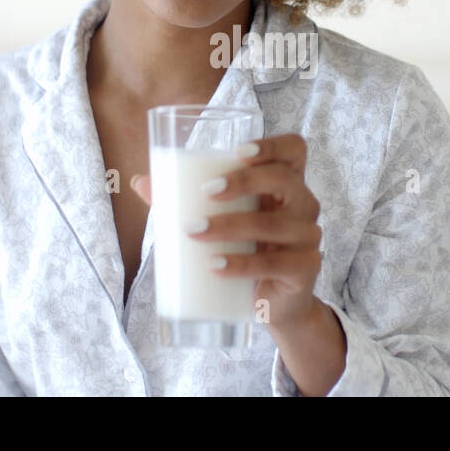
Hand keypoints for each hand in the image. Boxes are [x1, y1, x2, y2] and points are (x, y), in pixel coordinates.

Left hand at [130, 133, 323, 331]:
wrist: (274, 305)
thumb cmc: (246, 251)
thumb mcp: (221, 221)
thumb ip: (184, 201)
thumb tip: (141, 182)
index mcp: (286, 185)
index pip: (294, 150)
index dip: (273, 146)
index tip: (238, 151)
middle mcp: (303, 205)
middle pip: (285, 180)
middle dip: (244, 181)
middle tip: (206, 190)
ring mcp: (308, 237)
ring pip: (275, 224)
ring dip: (230, 226)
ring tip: (194, 232)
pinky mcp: (305, 270)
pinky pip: (275, 264)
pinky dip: (241, 264)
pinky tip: (215, 264)